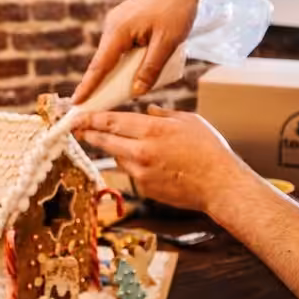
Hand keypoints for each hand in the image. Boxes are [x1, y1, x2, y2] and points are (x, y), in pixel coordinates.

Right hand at [73, 0, 200, 103]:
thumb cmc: (177, 8)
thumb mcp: (167, 42)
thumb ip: (150, 68)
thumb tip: (135, 92)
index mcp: (119, 31)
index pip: (100, 66)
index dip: (88, 87)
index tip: (76, 103)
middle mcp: (113, 26)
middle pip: (105, 63)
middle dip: (102, 85)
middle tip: (97, 108)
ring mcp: (119, 23)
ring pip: (114, 56)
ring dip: (118, 73)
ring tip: (122, 93)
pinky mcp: (127, 22)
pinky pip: (122, 48)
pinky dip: (126, 62)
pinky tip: (136, 71)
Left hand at [74, 107, 252, 215]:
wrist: (220, 185)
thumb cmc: (209, 150)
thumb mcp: (189, 121)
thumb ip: (163, 114)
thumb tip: (148, 110)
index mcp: (153, 130)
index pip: (112, 121)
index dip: (92, 118)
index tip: (79, 115)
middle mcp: (142, 152)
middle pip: (105, 140)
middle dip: (90, 133)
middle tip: (79, 128)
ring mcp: (141, 173)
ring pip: (117, 156)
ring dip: (115, 148)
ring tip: (120, 141)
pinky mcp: (144, 188)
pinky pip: (130, 171)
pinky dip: (132, 163)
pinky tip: (146, 160)